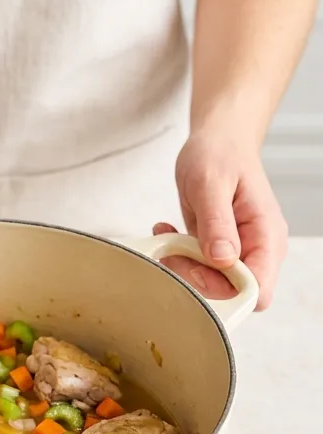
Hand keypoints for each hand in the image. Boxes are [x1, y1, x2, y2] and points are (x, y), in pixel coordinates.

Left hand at [155, 131, 286, 309]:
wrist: (219, 142)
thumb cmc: (220, 156)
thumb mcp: (212, 185)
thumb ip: (217, 224)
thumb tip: (223, 259)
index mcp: (266, 235)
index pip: (259, 289)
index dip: (225, 289)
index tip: (196, 266)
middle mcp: (257, 248)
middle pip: (232, 291)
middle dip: (196, 278)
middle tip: (171, 251)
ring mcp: (238, 249)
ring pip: (211, 282)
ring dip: (182, 265)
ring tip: (167, 236)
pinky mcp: (219, 247)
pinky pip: (198, 266)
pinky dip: (177, 255)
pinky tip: (168, 232)